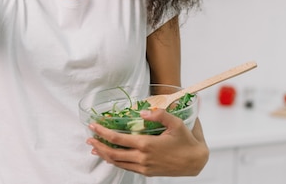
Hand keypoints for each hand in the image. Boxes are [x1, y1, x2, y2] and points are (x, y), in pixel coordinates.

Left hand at [86, 109, 208, 176]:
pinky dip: (115, 162)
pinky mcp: (147, 172)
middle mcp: (142, 158)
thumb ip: (159, 114)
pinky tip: (111, 157)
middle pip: (113, 153)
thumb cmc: (187, 141)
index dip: (103, 132)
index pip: (118, 138)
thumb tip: (144, 112)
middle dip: (98, 145)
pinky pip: (126, 167)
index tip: (93, 126)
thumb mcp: (176, 123)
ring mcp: (144, 167)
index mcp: (147, 144)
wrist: (196, 161)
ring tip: (95, 148)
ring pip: (118, 162)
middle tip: (89, 138)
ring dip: (104, 155)